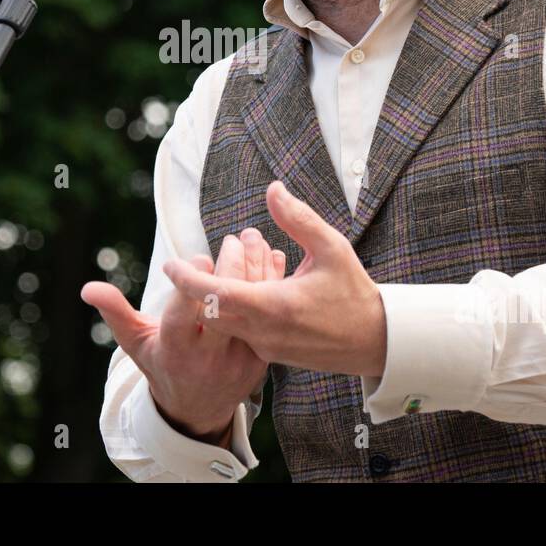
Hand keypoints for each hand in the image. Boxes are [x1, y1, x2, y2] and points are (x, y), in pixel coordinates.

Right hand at [81, 228, 285, 442]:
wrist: (196, 408)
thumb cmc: (161, 363)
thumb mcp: (135, 342)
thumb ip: (115, 312)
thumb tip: (87, 287)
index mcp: (176, 348)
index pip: (184, 314)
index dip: (192, 285)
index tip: (199, 256)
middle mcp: (209, 356)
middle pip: (224, 307)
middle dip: (232, 267)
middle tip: (232, 239)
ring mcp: (239, 360)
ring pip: (252, 309)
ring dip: (257, 269)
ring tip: (252, 238)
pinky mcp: (262, 360)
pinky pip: (270, 318)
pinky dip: (273, 285)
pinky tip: (273, 256)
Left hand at [163, 180, 387, 377]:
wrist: (375, 341)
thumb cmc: (354, 291)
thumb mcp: (332, 247)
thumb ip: (298, 219)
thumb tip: (272, 189)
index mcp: (274, 307)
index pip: (215, 295)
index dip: (187, 280)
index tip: (169, 265)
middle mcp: (264, 332)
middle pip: (209, 312)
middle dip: (200, 285)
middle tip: (202, 259)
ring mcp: (265, 348)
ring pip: (223, 322)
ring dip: (220, 296)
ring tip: (236, 267)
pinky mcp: (270, 355)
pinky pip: (240, 332)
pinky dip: (235, 309)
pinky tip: (254, 287)